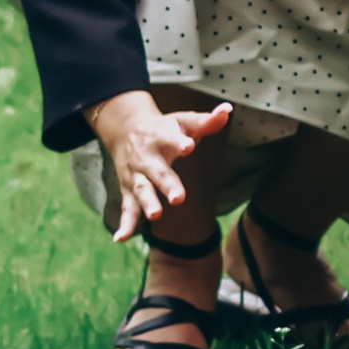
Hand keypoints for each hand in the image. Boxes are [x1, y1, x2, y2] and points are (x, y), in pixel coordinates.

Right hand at [86, 90, 231, 243]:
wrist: (125, 130)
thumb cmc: (164, 128)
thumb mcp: (183, 121)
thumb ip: (206, 121)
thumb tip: (227, 110)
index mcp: (161, 137)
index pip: (171, 139)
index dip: (180, 142)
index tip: (189, 145)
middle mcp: (147, 158)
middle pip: (158, 172)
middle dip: (167, 184)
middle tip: (178, 198)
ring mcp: (137, 176)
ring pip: (142, 191)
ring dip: (147, 204)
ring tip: (156, 215)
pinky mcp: (129, 190)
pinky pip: (127, 208)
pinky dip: (125, 224)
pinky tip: (122, 238)